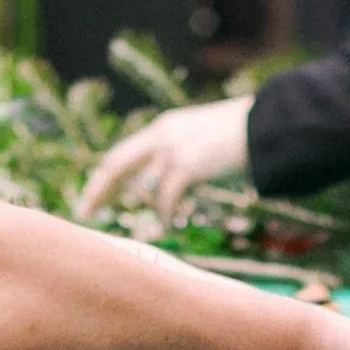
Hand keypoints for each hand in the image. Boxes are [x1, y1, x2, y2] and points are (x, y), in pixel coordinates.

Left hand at [80, 96, 253, 223]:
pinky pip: (167, 198)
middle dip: (98, 189)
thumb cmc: (240, 137)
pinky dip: (166, 214)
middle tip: (84, 212)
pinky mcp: (188, 165)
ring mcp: (173, 149)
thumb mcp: (202, 140)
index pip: (123, 153)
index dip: (105, 176)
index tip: (92, 195)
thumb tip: (166, 187)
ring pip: (144, 186)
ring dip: (148, 208)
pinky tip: (170, 223)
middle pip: (117, 163)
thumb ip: (180, 158)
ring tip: (162, 221)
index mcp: (164, 127)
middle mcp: (162, 134)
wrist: (265, 126)